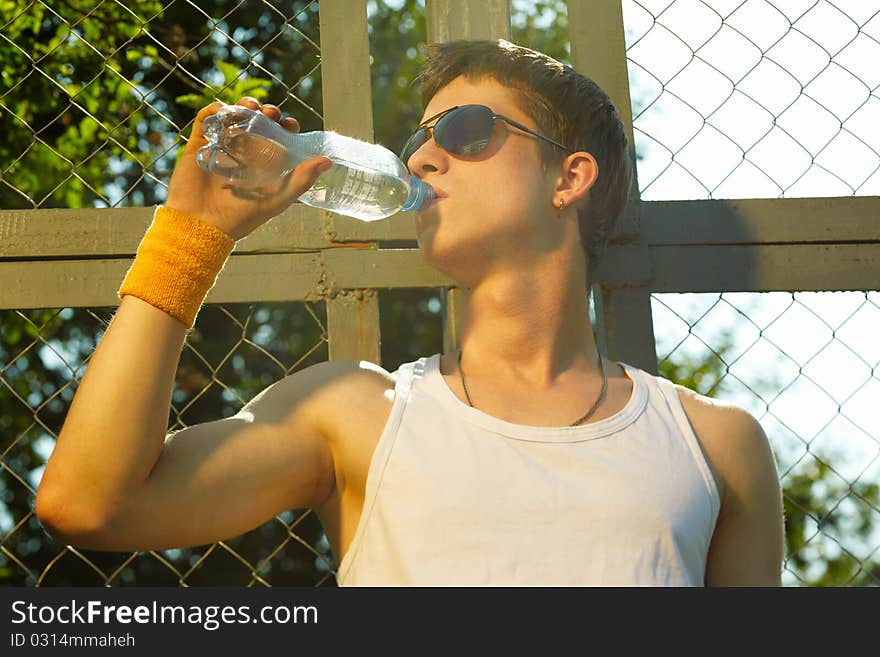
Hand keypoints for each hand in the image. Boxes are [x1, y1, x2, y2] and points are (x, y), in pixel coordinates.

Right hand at [165, 97, 331, 240]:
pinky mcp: (199, 147)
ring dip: (243, 107)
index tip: (290, 123)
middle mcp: (244, 156)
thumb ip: (301, 180)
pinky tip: (224, 110)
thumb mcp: (277, 199)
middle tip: (270, 113)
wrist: (202, 225)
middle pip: (258, 124)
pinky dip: (214, 111)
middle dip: (266, 114)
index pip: (278, 139)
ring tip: (251, 107)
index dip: (285, 127)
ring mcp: (221, 149)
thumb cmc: (241, 218)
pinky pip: (206, 122)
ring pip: (234, 119)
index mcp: (263, 166)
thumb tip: (327, 161)